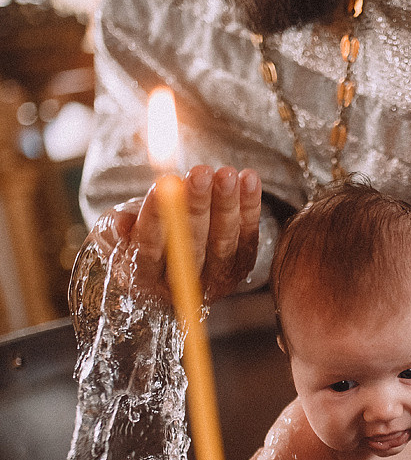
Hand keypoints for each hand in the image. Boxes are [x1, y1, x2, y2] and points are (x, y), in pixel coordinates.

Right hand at [90, 165, 261, 302]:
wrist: (166, 243)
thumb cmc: (134, 233)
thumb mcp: (112, 230)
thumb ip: (112, 229)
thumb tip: (123, 225)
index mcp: (145, 280)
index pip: (150, 249)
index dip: (157, 216)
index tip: (163, 183)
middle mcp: (182, 286)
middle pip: (192, 247)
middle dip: (196, 206)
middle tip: (200, 173)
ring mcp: (215, 279)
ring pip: (223, 242)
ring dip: (226, 205)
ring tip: (226, 174)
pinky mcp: (240, 265)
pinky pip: (248, 236)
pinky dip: (249, 207)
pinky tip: (248, 179)